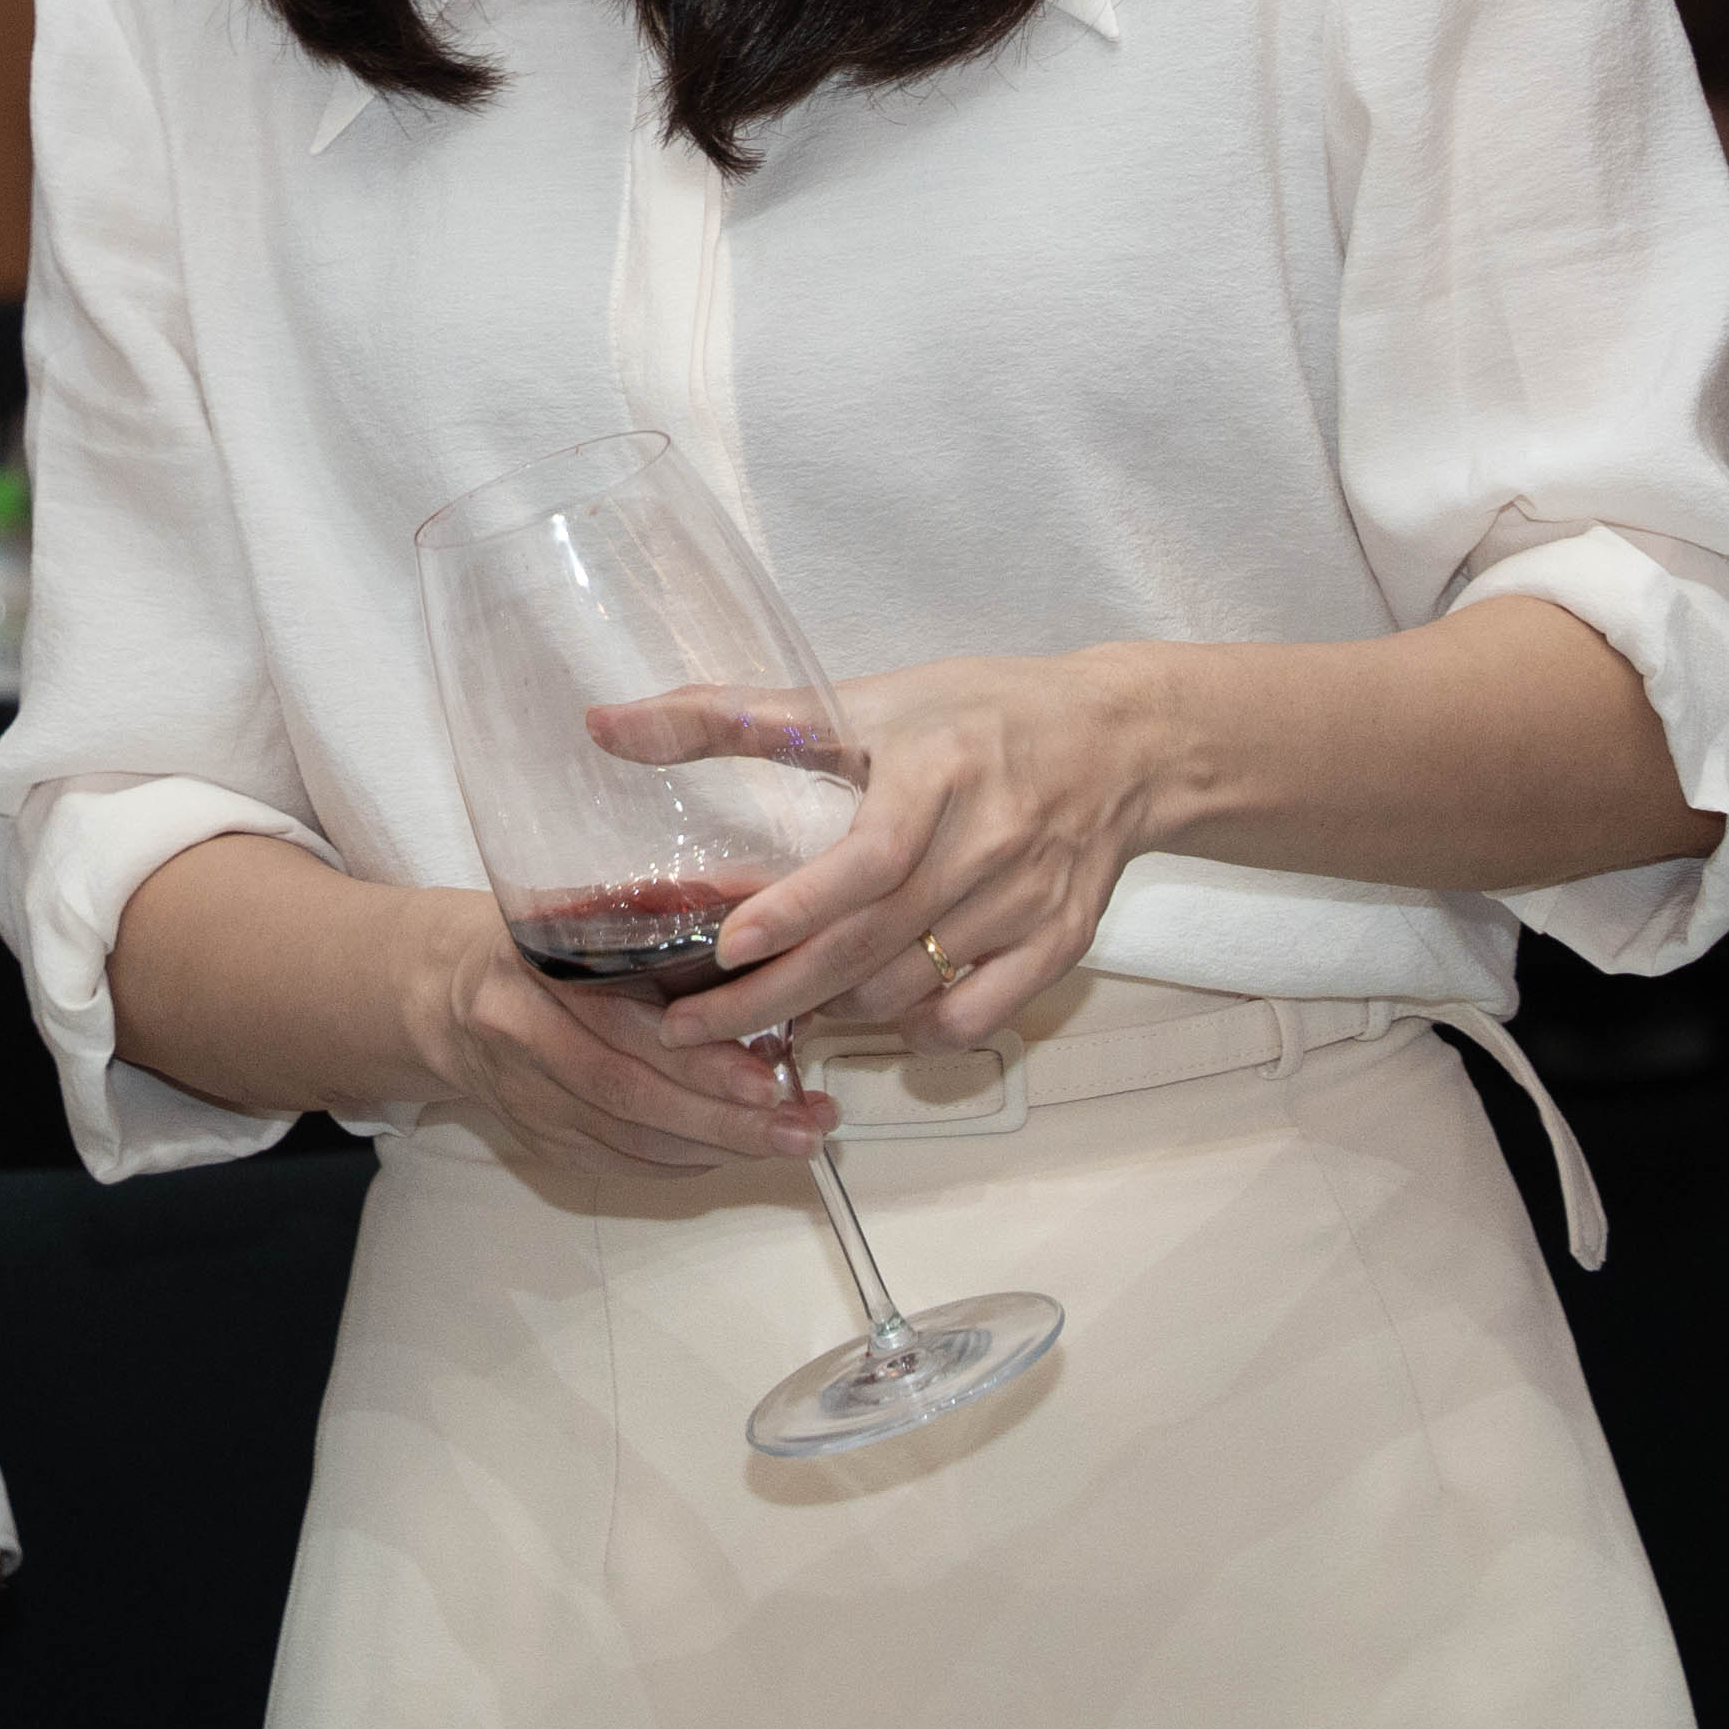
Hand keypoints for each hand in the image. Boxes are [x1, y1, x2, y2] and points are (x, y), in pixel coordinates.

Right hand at [388, 889, 835, 1180]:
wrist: (440, 992)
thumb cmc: (538, 939)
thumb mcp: (586, 910)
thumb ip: (658, 924)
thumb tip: (765, 940)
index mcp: (531, 969)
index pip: (620, 1032)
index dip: (696, 1063)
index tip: (769, 1079)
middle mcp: (519, 1039)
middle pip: (629, 1097)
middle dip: (723, 1120)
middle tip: (801, 1129)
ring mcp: (525, 1100)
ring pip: (627, 1141)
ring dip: (716, 1148)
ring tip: (789, 1142)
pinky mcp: (537, 1139)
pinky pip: (618, 1163)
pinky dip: (681, 1162)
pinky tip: (732, 1152)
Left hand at [646, 653, 1169, 1053]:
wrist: (1123, 740)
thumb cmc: (978, 713)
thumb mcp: (864, 699)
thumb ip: (731, 716)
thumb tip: (606, 724)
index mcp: (940, 769)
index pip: (869, 858)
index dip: (798, 909)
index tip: (727, 944)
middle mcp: (990, 840)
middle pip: (873, 940)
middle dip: (774, 993)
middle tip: (688, 1026)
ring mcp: (1031, 900)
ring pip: (913, 986)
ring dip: (834, 1009)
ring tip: (769, 1010)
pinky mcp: (1061, 943)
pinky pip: (976, 1016)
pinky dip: (916, 1029)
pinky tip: (875, 1012)